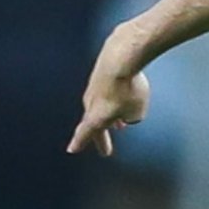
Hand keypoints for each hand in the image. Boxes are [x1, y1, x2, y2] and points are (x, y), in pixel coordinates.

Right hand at [68, 36, 150, 157]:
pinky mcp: (101, 73)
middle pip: (94, 123)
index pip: (84, 134)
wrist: (121, 58)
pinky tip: (125, 96)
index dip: (79, 143)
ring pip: (100, 107)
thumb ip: (132, 118)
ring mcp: (94, 86)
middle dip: (101, 135)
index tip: (72, 149)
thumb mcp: (137, 113)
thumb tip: (129, 113)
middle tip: (105, 147)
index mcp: (94, 118)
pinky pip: (107, 90)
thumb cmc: (126, 88)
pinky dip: (115, 97)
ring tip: (120, 124)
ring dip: (109, 117)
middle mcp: (90, 103)